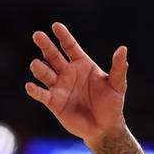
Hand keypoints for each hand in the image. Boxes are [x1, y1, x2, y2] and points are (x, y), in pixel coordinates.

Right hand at [25, 22, 127, 145]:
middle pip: (53, 56)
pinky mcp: (54, 102)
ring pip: (45, 73)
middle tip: (37, 35)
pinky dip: (35, 91)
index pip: (70, 46)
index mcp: (83, 64)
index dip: (63, 36)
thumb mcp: (117, 85)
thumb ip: (118, 68)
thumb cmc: (112, 104)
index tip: (56, 26)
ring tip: (36, 64)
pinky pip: (42, 94)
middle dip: (46, 45)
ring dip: (40, 68)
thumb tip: (123, 49)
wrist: (105, 127)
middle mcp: (68, 73)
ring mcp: (59, 87)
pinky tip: (30, 86)